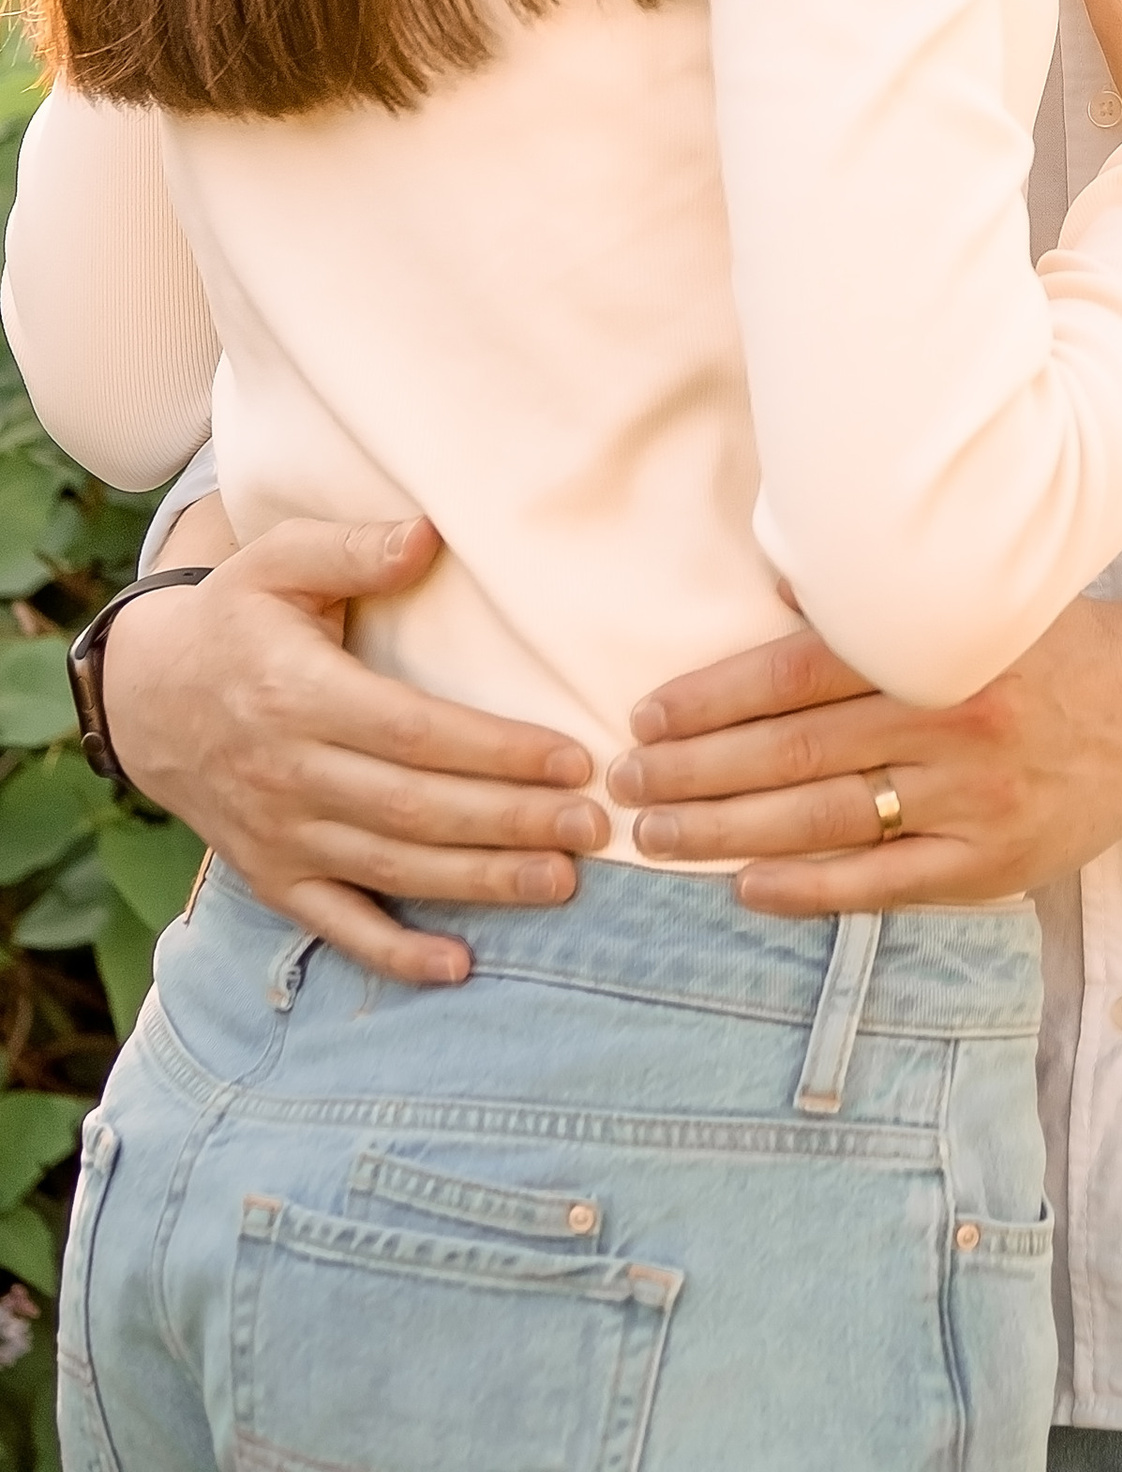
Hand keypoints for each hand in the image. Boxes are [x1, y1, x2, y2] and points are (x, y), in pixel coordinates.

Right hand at [103, 515, 609, 986]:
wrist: (145, 697)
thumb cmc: (234, 618)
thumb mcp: (278, 560)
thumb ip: (353, 548)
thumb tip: (427, 536)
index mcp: (298, 695)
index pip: (416, 733)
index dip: (497, 751)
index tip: (572, 760)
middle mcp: (288, 775)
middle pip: (416, 809)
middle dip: (511, 823)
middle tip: (594, 826)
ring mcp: (278, 835)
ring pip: (391, 868)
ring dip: (480, 882)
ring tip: (562, 881)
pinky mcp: (270, 876)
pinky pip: (335, 924)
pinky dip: (394, 952)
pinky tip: (460, 966)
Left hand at [611, 597, 1121, 911]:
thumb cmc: (1048, 645)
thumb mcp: (977, 598)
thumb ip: (879, 601)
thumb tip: (770, 576)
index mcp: (939, 647)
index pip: (798, 672)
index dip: (713, 696)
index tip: (645, 712)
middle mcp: (955, 722)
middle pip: (795, 753)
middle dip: (694, 770)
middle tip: (623, 781)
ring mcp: (973, 802)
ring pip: (823, 822)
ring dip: (725, 832)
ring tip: (656, 835)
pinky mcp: (992, 866)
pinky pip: (879, 885)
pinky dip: (804, 888)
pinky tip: (742, 885)